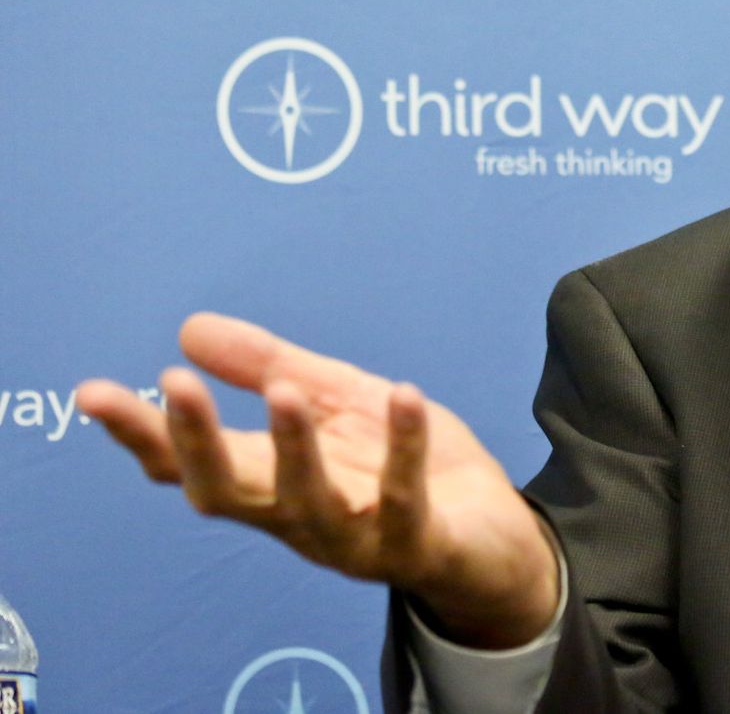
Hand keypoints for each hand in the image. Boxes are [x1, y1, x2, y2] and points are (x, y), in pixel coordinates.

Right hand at [77, 312, 559, 648]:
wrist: (490, 536)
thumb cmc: (399, 469)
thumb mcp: (336, 403)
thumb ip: (268, 367)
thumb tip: (190, 329)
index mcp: (269, 482)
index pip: (186, 465)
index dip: (141, 432)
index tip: (95, 391)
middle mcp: (295, 518)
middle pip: (226, 492)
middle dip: (196, 442)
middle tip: (172, 385)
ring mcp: (353, 537)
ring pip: (307, 504)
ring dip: (294, 449)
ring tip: (286, 391)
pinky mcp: (414, 543)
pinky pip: (404, 497)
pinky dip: (402, 447)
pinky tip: (403, 394)